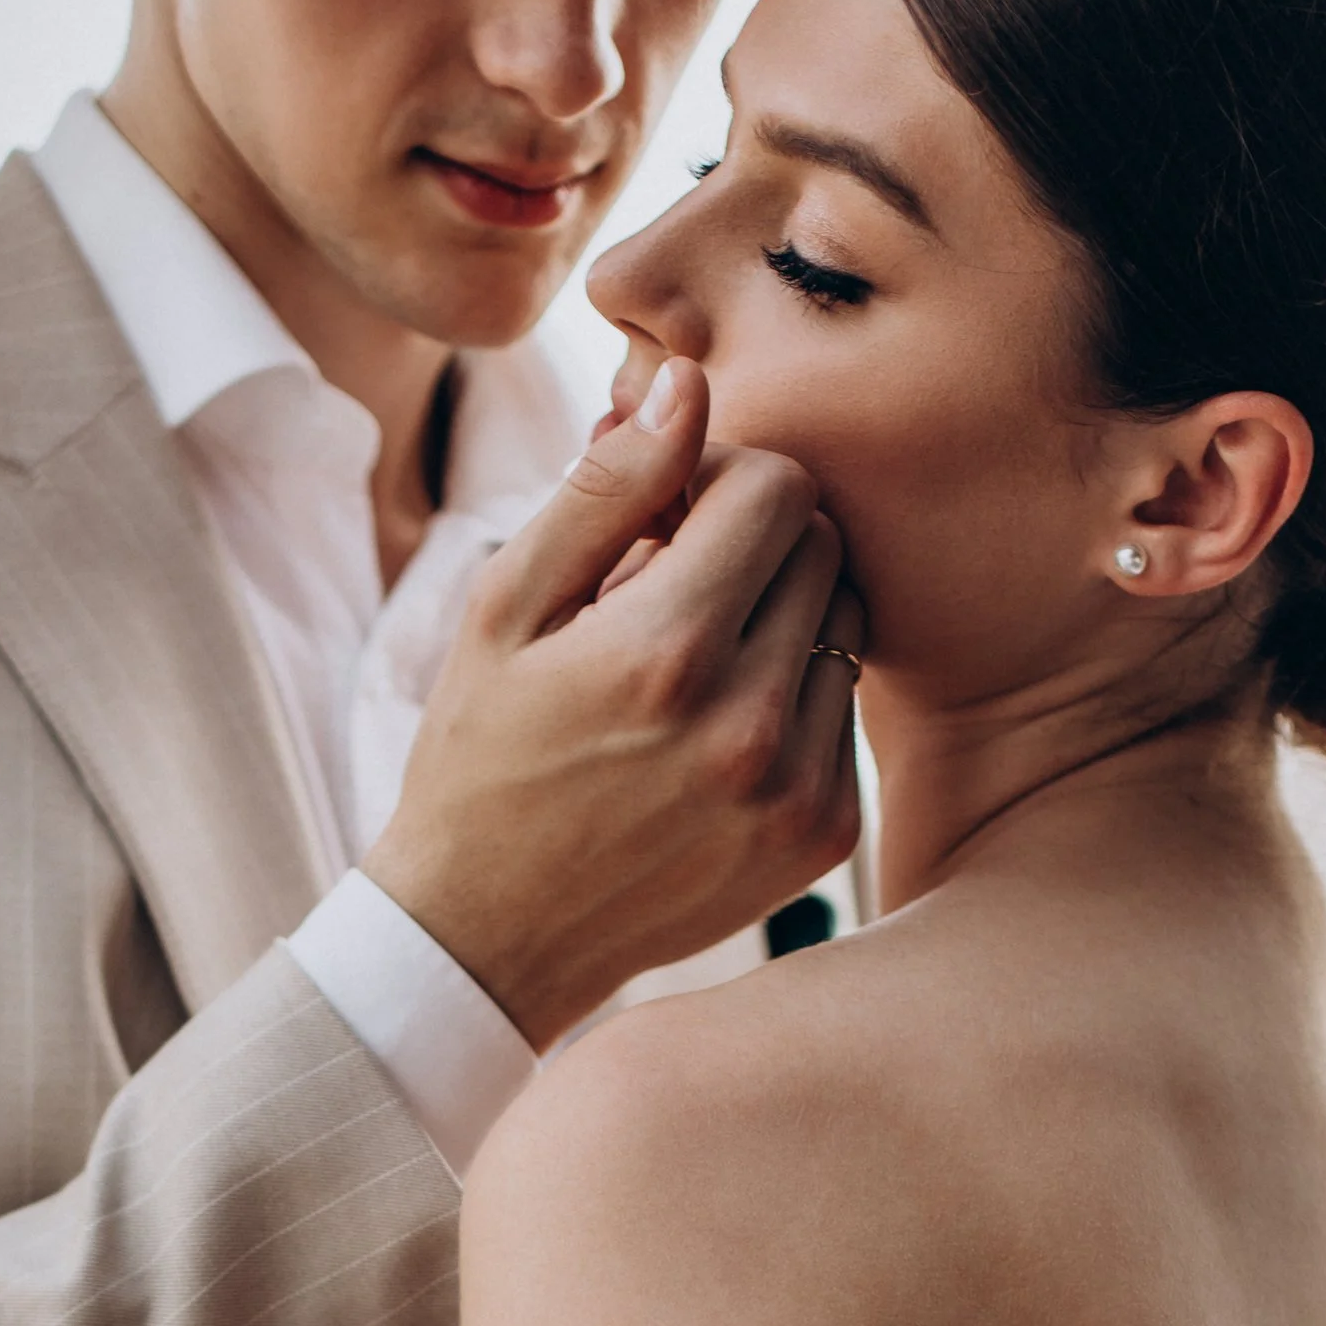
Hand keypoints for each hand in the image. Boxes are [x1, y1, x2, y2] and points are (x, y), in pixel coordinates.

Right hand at [366, 360, 862, 1049]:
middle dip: (754, 541)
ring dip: (781, 619)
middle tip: (670, 590)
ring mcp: (797, 789)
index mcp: (667, 653)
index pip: (777, 483)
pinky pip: (845, 710)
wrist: (490, 940)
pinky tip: (715, 735)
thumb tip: (689, 385)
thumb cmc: (480, 760)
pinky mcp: (823, 837)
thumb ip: (604, 492)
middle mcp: (751, 724)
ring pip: (845, 622)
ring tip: (689, 669)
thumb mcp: (505, 610)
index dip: (719, 477)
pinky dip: (794, 699)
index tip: (664, 519)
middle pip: (822, 545)